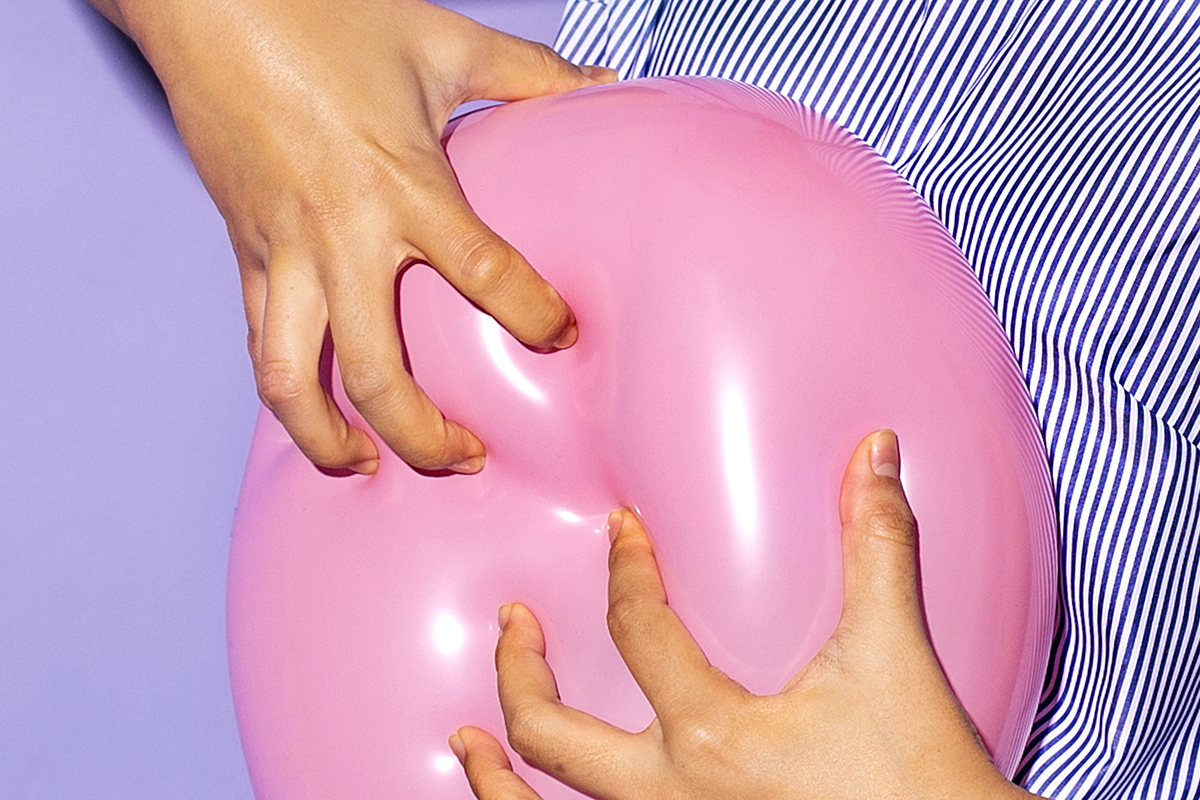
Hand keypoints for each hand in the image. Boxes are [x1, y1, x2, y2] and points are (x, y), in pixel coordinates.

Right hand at [94, 0, 614, 472]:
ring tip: (366, 466)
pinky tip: (314, 410)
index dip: (534, 316)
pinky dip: (285, 389)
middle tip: (466, 459)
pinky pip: (259, 343)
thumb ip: (529, 73)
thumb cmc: (327, 19)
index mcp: (402, 187)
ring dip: (328, 439)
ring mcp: (283, 254)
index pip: (485, 275)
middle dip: (424, 436)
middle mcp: (340, 238)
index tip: (562, 336)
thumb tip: (606, 79)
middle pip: (377, 375)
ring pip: (291, 381)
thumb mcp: (442, 42)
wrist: (209, 4)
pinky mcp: (243, 254)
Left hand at [451, 431, 1041, 799]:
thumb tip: (876, 452)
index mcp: (710, 734)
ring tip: (464, 738)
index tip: (623, 531)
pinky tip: (531, 799)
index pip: (636, 630)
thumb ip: (878, 547)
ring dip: (493, 779)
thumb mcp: (892, 656)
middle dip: (518, 670)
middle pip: (550, 735)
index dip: (625, 569)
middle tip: (511, 622)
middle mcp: (669, 799)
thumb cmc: (921, 775)